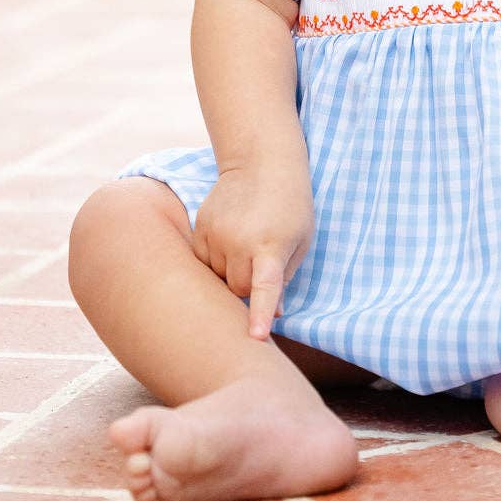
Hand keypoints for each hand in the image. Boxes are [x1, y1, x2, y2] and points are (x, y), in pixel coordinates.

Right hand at [192, 163, 314, 339]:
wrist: (262, 163)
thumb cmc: (290, 205)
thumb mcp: (301, 240)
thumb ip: (285, 277)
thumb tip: (273, 314)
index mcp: (272, 246)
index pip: (265, 287)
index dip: (260, 313)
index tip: (255, 336)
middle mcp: (240, 241)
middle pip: (237, 289)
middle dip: (249, 284)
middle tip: (262, 257)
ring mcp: (217, 234)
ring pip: (218, 277)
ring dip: (231, 270)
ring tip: (246, 241)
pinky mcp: (200, 227)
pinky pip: (203, 262)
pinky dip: (215, 258)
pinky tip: (230, 237)